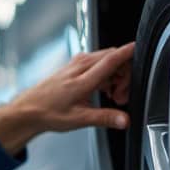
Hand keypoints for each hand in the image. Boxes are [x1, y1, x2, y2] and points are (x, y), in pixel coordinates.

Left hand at [0, 42, 134, 155]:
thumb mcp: (79, 119)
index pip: (111, 59)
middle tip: (121, 97)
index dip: (128, 53)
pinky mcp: (75, 65)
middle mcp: (80, 66)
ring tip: (112, 97)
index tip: (141, 49)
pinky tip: (103, 91)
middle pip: (113, 58)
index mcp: (83, 79)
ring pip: (107, 60)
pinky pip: (98, 63)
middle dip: (125, 75)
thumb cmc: (49, 113)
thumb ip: (105, 118)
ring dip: (116, 76)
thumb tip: (124, 120)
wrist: (29, 109)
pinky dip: (106, 75)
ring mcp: (77, 64)